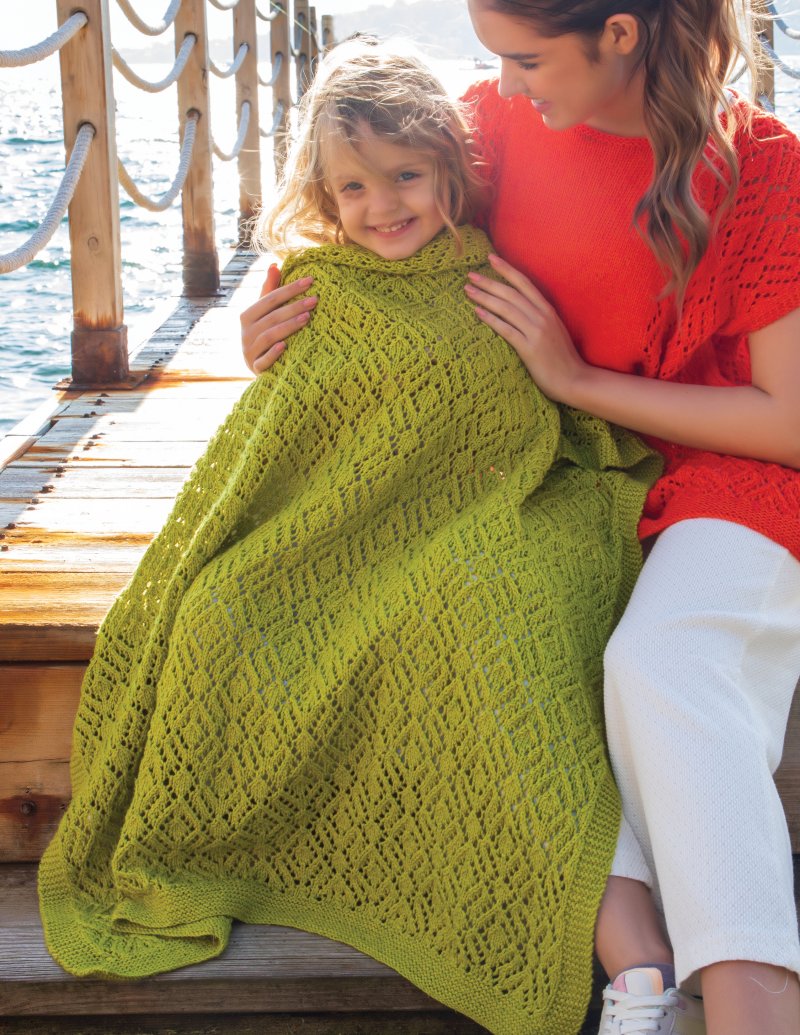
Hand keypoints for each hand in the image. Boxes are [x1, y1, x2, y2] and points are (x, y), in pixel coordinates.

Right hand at [240, 263, 317, 373]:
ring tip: (308, 317)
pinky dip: (273, 353)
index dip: (290, 289)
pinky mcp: (255, 368)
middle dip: (293, 306)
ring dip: (288, 326)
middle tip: (315, 299)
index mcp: (247, 316)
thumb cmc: (265, 335)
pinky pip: (263, 361)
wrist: (259, 367)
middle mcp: (245, 333)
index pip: (269, 299)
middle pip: (271, 317)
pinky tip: (285, 346)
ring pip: (269, 336)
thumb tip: (274, 264)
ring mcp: (249, 351)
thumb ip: (269, 291)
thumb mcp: (265, 314)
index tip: (310, 281)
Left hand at [464, 253, 585, 403]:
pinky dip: (491, 319)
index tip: (490, 258)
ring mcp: (536, 332)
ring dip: (485, 298)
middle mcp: (542, 317)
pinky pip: (507, 330)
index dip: (507, 270)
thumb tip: (520, 310)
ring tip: (469, 291)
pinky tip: (477, 313)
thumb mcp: (554, 331)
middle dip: (489, 282)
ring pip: (506, 308)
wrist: (574, 380)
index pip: (524, 283)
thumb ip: (538, 319)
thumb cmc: (562, 359)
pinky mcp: (530, 349)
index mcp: (548, 311)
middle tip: (470, 275)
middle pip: (511, 293)